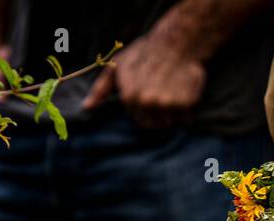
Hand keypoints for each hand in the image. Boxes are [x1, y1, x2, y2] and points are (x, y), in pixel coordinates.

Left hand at [81, 31, 205, 127]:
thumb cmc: (145, 54)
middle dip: (159, 114)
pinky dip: (187, 108)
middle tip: (164, 92)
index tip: (151, 92)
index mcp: (129, 96)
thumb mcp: (117, 67)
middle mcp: (146, 102)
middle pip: (154, 125)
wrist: (177, 41)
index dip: (146, 110)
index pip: (139, 121)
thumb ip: (101, 89)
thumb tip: (86, 107)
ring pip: (170, 122)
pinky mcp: (184, 102)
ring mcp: (166, 103)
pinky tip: (184, 90)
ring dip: (173, 112)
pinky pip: (186, 117)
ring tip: (173, 91)